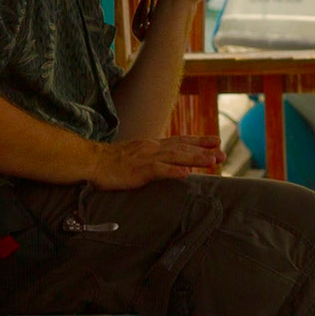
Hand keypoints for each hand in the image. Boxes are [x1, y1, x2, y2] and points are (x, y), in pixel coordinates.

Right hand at [90, 135, 223, 189]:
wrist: (91, 161)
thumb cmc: (113, 162)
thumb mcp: (138, 155)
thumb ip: (155, 158)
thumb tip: (171, 163)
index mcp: (153, 145)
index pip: (181, 141)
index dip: (199, 141)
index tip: (216, 141)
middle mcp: (153, 148)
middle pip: (183, 148)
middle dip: (204, 151)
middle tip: (223, 154)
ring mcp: (146, 158)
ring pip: (176, 157)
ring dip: (195, 159)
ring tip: (212, 161)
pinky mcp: (138, 170)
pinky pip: (158, 170)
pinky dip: (173, 171)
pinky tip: (185, 174)